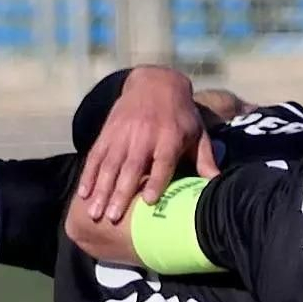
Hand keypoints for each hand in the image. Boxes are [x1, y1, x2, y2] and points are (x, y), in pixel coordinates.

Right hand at [77, 66, 218, 222]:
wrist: (156, 84)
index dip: (156, 181)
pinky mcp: (107, 132)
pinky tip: (82, 194)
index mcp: (169, 137)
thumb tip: (220, 186)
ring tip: (94, 213)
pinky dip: (88, 175)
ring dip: (101, 190)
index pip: (162, 162)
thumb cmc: (181, 116)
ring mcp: (122, 134)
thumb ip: (206, 161)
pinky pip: (95, 156)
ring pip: (109, 165)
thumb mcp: (198, 134)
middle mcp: (144, 136)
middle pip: (131, 167)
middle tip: (112, 218)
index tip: (148, 201)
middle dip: (120, 193)